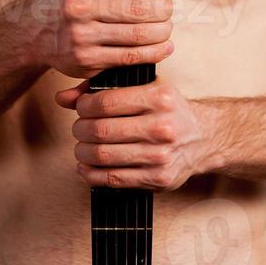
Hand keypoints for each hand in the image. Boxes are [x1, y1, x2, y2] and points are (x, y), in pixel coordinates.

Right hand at [32, 0, 179, 77]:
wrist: (35, 30)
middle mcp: (79, 6)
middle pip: (139, 9)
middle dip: (163, 9)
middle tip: (168, 9)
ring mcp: (82, 36)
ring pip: (138, 36)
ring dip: (162, 32)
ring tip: (166, 26)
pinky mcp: (86, 62)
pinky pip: (130, 58)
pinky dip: (154, 53)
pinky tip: (163, 46)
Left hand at [55, 78, 215, 189]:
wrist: (203, 137)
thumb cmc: (167, 108)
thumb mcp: (144, 86)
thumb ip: (102, 87)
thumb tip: (62, 97)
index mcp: (159, 97)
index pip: (106, 101)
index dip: (84, 106)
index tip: (81, 108)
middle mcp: (162, 126)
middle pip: (101, 130)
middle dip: (80, 129)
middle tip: (79, 128)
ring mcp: (160, 155)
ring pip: (103, 156)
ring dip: (82, 152)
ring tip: (81, 147)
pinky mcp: (158, 179)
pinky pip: (113, 179)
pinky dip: (91, 175)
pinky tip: (86, 167)